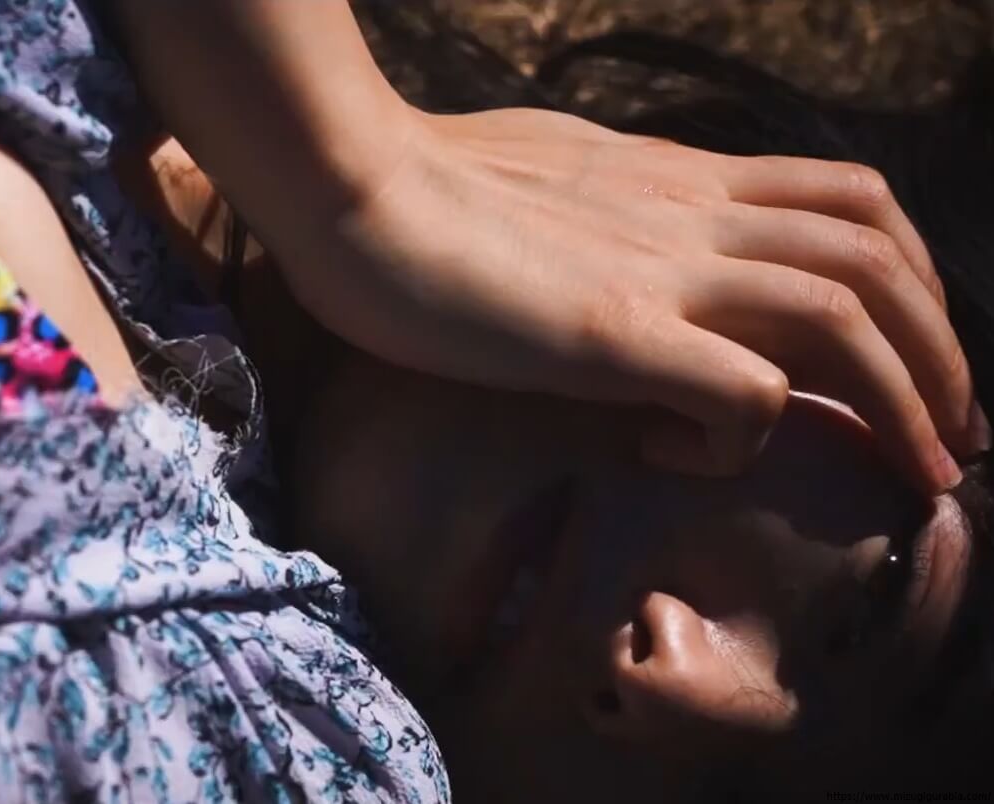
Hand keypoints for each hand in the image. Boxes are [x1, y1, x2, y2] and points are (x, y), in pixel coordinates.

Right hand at [266, 107, 983, 492]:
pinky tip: (684, 456)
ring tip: (903, 468)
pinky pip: (746, 396)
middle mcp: (692, 214)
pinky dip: (744, 440)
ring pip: (851, 317)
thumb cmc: (409, 182)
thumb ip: (602, 207)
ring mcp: (661, 270)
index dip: (910, 280)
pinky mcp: (613, 335)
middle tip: (946, 436)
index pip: (848, 204)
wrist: (343, 177)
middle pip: (880, 257)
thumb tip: (610, 244)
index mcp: (677, 177)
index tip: (906, 355)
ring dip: (902, 400)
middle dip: (941, 352)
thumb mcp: (542, 175)